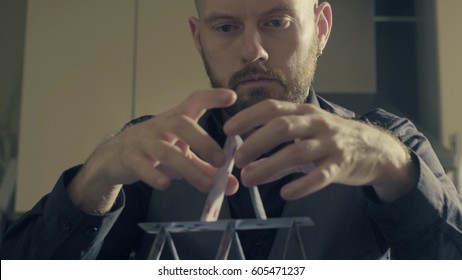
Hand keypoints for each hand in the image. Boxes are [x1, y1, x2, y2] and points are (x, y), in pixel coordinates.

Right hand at [69, 89, 238, 213]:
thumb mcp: (183, 156)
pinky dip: (154, 175)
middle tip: (221, 161)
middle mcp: (161, 125)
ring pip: (166, 151)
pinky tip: (165, 185)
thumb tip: (233, 185)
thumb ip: (207, 169)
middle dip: (204, 142)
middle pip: (182, 125)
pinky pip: (141, 165)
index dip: (212, 97)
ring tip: (207, 185)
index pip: (194, 101)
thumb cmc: (157, 151)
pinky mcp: (129, 157)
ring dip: (189, 168)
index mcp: (177, 119)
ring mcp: (143, 140)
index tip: (232, 97)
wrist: (114, 156)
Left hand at [224, 99, 415, 201]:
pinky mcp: (342, 165)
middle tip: (236, 159)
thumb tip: (250, 167)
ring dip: (269, 166)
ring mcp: (330, 143)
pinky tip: (285, 193)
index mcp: (304, 112)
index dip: (248, 117)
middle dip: (255, 142)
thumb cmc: (334, 140)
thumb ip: (279, 152)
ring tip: (249, 179)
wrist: (377, 149)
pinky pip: (320, 176)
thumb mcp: (307, 138)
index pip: (272, 108)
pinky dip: (301, 185)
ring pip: (296, 152)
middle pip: (281, 127)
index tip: (228, 130)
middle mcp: (316, 123)